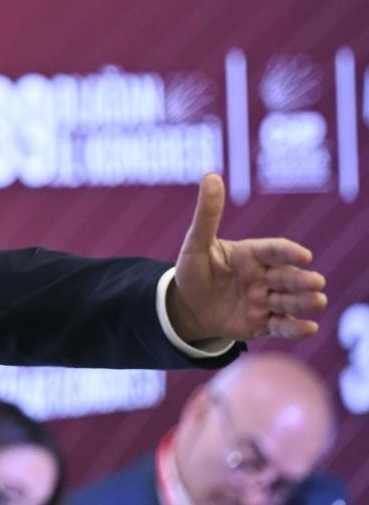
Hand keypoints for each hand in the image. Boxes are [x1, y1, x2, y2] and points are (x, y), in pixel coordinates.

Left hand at [169, 174, 326, 342]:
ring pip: (289, 300)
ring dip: (304, 301)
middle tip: (315, 282)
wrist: (187, 306)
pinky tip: (309, 328)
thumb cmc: (194, 270)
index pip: (274, 250)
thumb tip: (211, 176)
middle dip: (302, 280)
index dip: (288, 253)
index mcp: (252, 254)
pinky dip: (295, 328)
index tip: (303, 256)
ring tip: (318, 300)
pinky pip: (282, 326)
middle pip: (287, 276)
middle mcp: (264, 276)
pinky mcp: (263, 323)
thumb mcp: (196, 244)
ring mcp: (266, 300)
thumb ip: (207, 215)